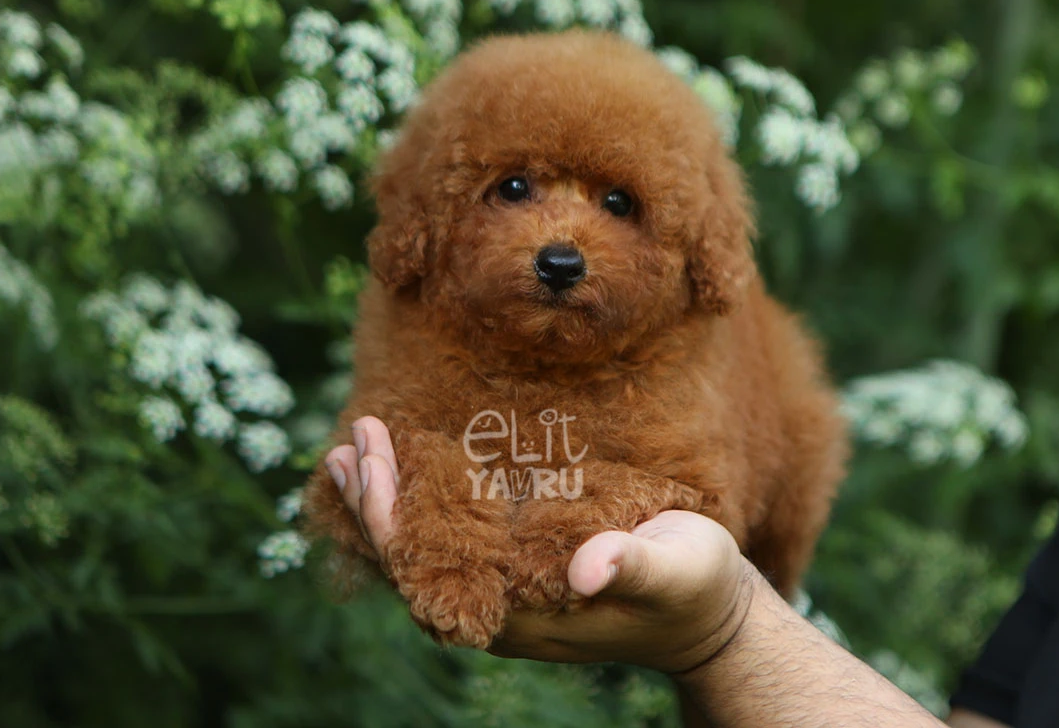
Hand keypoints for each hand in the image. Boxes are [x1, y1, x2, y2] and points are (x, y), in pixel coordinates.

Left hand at [324, 416, 755, 673]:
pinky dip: (421, 503)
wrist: (709, 614)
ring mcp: (505, 593)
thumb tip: (588, 571)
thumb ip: (634, 568)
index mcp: (520, 616)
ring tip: (355, 448)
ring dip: (387, 502)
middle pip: (410, 563)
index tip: (370, 461)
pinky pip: (452, 541)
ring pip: (425, 552)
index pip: (425, 573)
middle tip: (349, 441)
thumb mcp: (678, 571)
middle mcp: (498, 610)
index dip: (387, 520)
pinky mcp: (519, 572)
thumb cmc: (697, 588)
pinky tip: (407, 467)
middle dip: (372, 504)